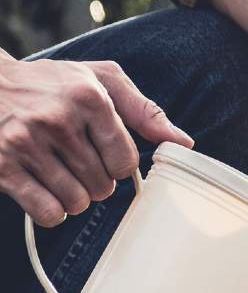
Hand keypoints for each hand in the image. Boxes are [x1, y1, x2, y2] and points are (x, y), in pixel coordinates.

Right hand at [0, 56, 192, 225]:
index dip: (120, 165)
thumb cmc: (51, 83)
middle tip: (81, 165)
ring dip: (76, 198)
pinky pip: (47, 212)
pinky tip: (46, 192)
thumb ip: (144, 110)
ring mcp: (25, 144)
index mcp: (88, 97)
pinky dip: (53, 211)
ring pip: (77, 202)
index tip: (107, 156)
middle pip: (103, 185)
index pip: (126, 160)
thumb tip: (183, 142)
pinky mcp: (2, 166)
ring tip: (63, 176)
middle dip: (98, 183)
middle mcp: (57, 120)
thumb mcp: (100, 80)